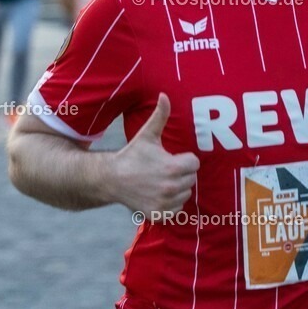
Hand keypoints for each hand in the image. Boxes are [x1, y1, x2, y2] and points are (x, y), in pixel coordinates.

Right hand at [106, 94, 199, 214]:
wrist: (112, 179)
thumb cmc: (132, 155)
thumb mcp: (147, 134)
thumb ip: (160, 115)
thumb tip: (164, 95)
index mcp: (173, 167)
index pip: (194, 163)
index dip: (184, 159)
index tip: (172, 157)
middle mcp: (171, 187)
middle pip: (191, 179)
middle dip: (182, 173)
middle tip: (165, 168)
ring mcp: (165, 202)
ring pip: (185, 194)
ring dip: (178, 188)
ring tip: (162, 180)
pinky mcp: (158, 213)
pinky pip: (177, 209)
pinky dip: (171, 202)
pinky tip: (159, 193)